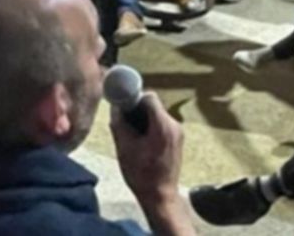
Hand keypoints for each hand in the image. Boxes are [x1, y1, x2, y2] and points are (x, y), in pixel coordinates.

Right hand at [110, 91, 184, 207]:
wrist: (160, 195)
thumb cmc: (140, 174)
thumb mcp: (124, 147)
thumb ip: (119, 123)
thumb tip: (115, 106)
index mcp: (163, 125)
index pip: (149, 97)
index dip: (134, 98)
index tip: (122, 106)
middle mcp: (174, 125)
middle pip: (154, 105)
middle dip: (137, 110)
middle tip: (124, 121)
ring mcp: (178, 132)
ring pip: (158, 115)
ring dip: (144, 119)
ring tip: (131, 134)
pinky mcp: (178, 139)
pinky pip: (162, 124)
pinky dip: (151, 127)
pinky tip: (141, 141)